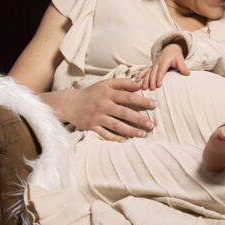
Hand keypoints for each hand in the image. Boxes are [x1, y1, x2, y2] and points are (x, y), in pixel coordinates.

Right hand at [41, 78, 157, 140]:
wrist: (69, 104)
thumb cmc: (91, 93)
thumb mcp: (105, 84)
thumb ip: (122, 83)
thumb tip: (139, 84)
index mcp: (107, 93)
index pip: (127, 96)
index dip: (141, 100)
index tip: (154, 105)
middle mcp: (103, 105)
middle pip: (124, 112)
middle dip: (139, 119)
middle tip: (152, 125)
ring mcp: (97, 117)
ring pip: (116, 125)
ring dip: (131, 131)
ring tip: (143, 135)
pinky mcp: (91, 126)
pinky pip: (105, 134)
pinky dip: (115, 138)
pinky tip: (126, 141)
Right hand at [135, 44, 189, 89]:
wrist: (170, 49)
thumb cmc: (176, 56)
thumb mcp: (180, 60)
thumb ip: (183, 67)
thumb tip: (188, 74)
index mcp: (164, 61)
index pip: (161, 71)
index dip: (159, 78)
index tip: (158, 85)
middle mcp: (157, 63)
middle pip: (153, 72)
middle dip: (151, 81)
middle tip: (151, 89)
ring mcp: (153, 65)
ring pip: (148, 72)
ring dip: (145, 80)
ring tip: (143, 88)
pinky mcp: (151, 67)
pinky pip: (145, 71)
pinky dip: (140, 75)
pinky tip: (136, 81)